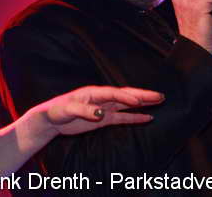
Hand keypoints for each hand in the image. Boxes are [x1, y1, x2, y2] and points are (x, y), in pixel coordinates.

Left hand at [36, 86, 163, 136]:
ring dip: (143, 103)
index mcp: (93, 93)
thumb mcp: (67, 110)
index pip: (113, 94)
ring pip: (127, 105)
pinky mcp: (103, 119)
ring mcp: (104, 108)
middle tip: (160, 96)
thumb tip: (101, 114)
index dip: (126, 97)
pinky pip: (122, 117)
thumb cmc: (56, 111)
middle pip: (125, 95)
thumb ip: (84, 111)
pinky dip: (135, 117)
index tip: (138, 102)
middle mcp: (101, 98)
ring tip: (159, 101)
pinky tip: (147, 117)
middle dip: (142, 95)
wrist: (50, 119)